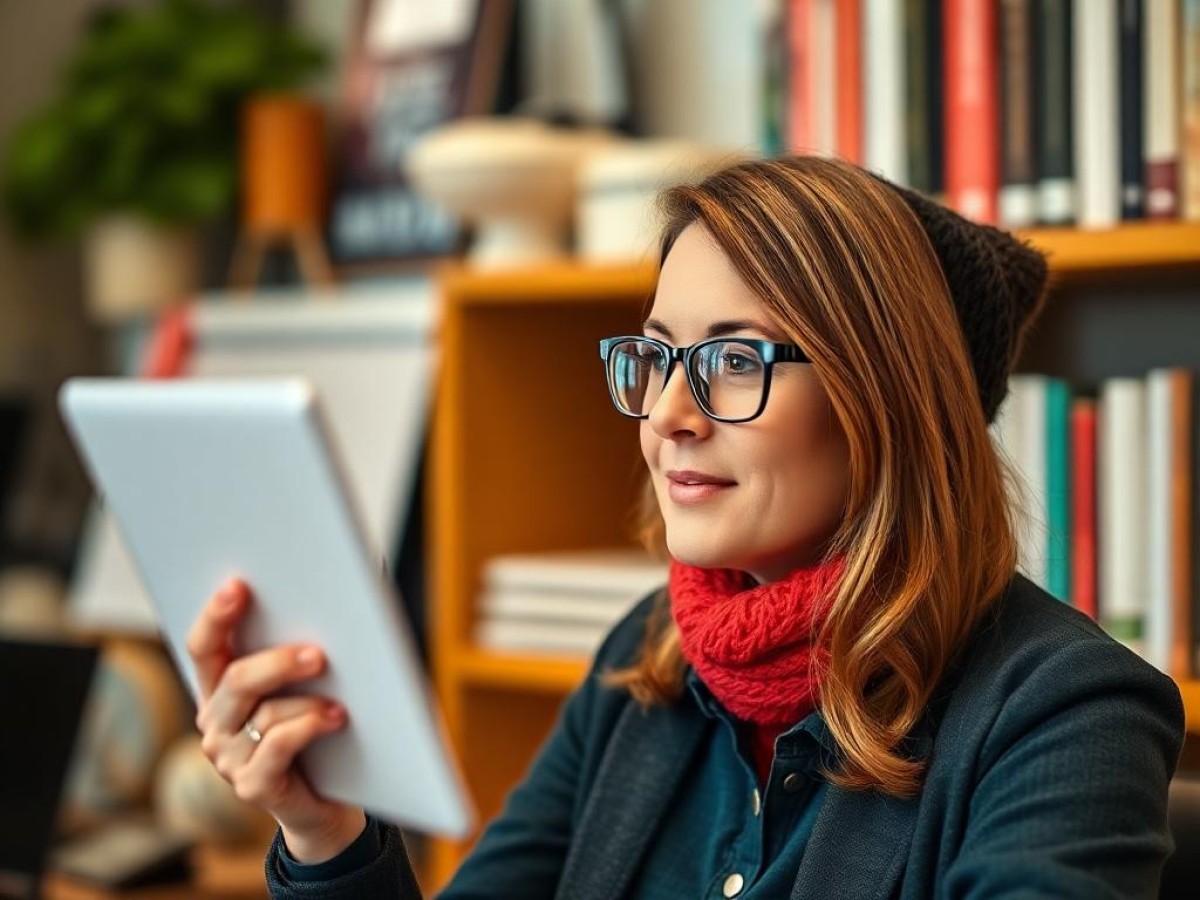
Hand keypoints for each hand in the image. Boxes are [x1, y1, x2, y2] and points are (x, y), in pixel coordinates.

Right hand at [187, 577, 365, 861]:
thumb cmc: (320, 726)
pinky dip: (310, 727)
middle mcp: (215, 720)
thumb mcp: (308, 684)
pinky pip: (277, 747)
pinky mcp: (253, 786)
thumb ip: (307, 641)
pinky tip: (336, 718)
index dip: (216, 616)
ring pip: (262, 712)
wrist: (328, 799)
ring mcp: (229, 757)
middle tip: (319, 654)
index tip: (239, 585)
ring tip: (340, 695)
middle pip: (235, 678)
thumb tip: (352, 582)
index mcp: (220, 687)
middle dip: (277, 661)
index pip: (203, 646)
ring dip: (305, 699)